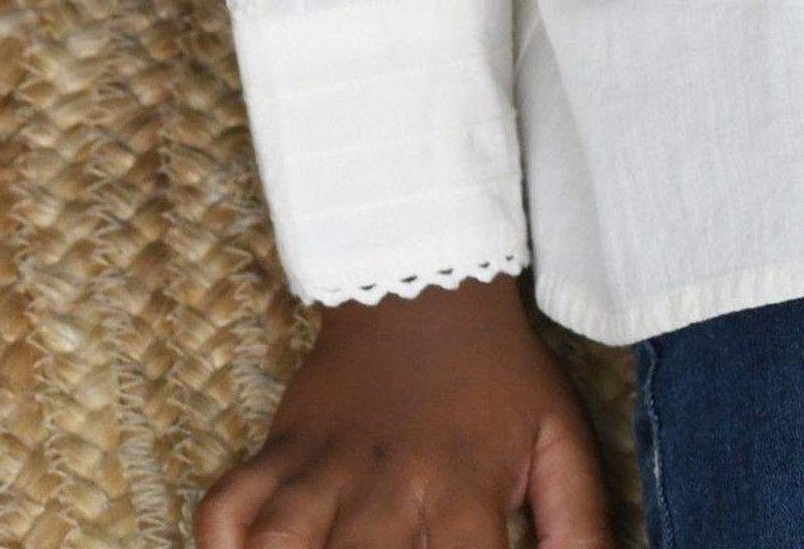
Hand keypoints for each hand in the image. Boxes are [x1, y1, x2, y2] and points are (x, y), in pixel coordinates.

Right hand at [193, 272, 610, 547]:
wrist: (430, 280)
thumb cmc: (501, 374)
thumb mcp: (559, 438)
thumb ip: (580, 523)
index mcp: (465, 488)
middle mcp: (391, 485)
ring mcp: (327, 467)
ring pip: (284, 543)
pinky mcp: (280, 449)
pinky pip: (227, 509)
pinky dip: (223, 544)